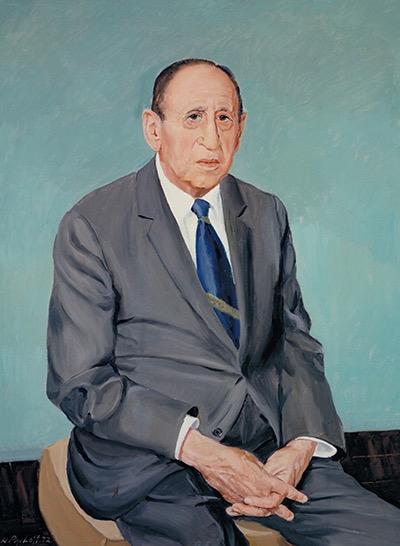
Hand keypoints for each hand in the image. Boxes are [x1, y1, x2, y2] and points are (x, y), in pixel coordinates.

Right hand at [180, 430, 307, 520]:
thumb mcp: (252, 459)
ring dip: (268, 512)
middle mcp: (257, 492)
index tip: (302, 498)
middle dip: (283, 511)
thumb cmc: (231, 457)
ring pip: (260, 509)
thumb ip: (260, 470)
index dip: (295, 494)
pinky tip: (251, 510)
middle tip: (290, 515)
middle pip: (274, 505)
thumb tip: (263, 474)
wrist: (214, 461)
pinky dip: (250, 509)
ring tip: (273, 516)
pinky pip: (245, 508)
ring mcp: (245, 498)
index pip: (284, 489)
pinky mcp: (234, 500)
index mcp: (264, 480)